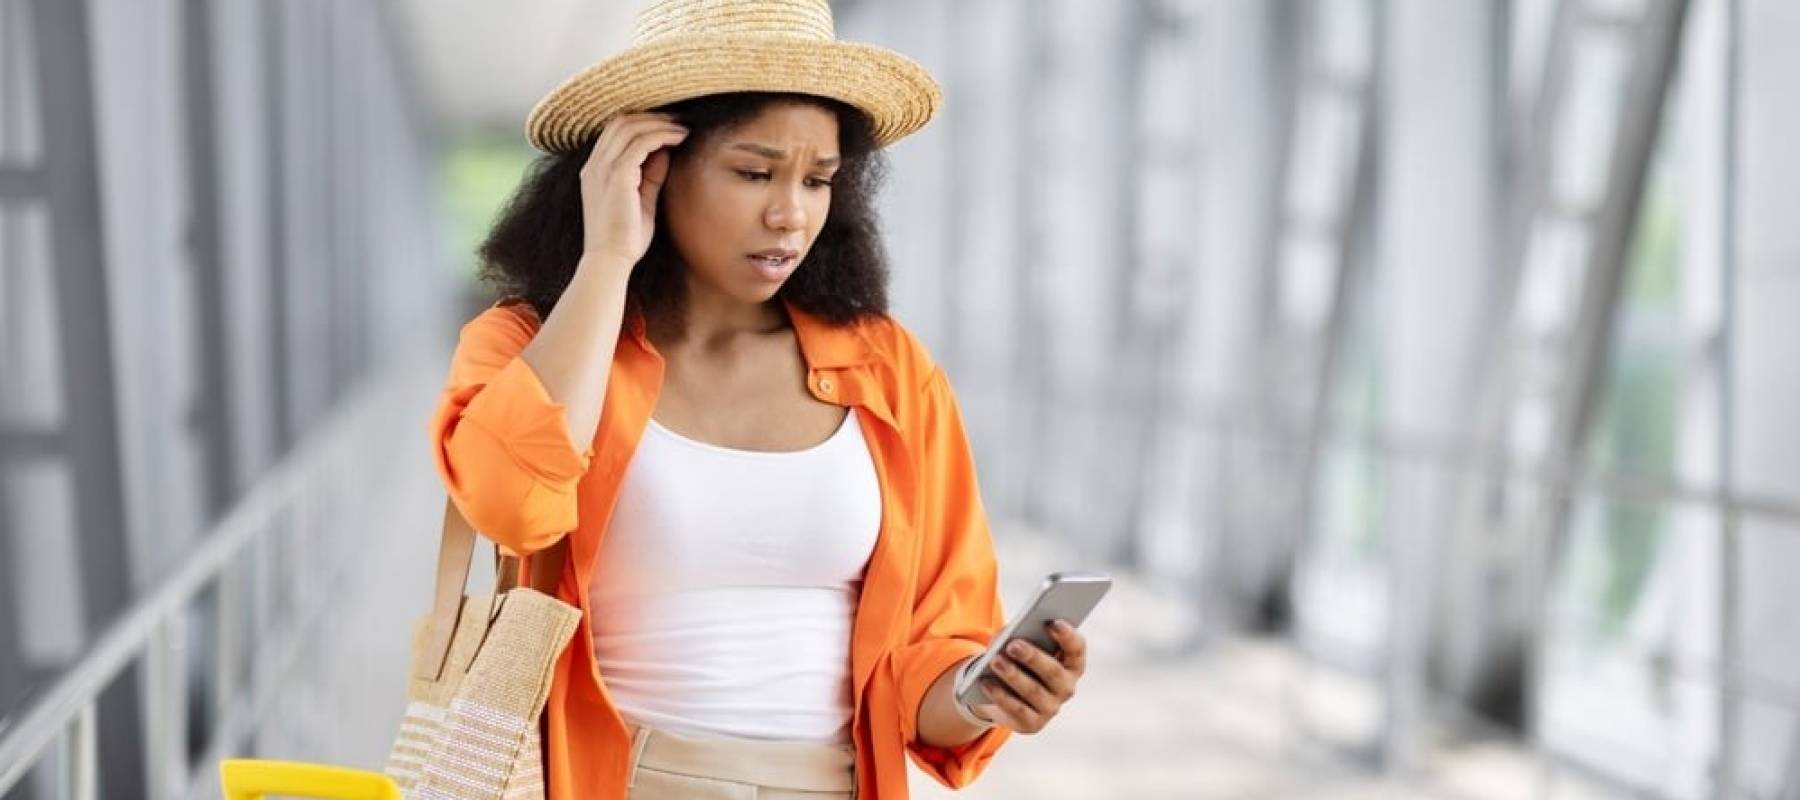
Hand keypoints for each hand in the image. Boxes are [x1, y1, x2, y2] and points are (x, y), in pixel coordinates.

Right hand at [579, 112, 688, 267]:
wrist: (610, 260)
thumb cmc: (626, 237)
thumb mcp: (642, 199)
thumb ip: (650, 174)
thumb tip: (664, 151)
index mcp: (595, 171)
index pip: (615, 131)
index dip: (642, 122)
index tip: (669, 125)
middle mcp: (595, 166)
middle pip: (621, 122)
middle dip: (652, 116)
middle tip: (679, 120)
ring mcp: (603, 169)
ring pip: (630, 127)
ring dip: (660, 123)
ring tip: (683, 128)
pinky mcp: (617, 177)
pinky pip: (641, 143)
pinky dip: (662, 135)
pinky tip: (680, 138)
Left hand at [972, 620, 1086, 733]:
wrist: (1005, 694)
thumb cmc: (1018, 661)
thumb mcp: (1021, 644)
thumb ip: (1021, 636)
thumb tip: (1010, 635)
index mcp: (1071, 664)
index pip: (1077, 649)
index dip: (1068, 636)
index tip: (1054, 623)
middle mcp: (1066, 687)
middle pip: (1053, 672)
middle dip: (1033, 657)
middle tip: (1013, 644)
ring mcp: (1051, 708)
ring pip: (1034, 691)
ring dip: (1013, 675)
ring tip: (995, 661)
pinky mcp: (1033, 723)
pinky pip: (1017, 709)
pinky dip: (1001, 695)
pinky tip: (986, 682)